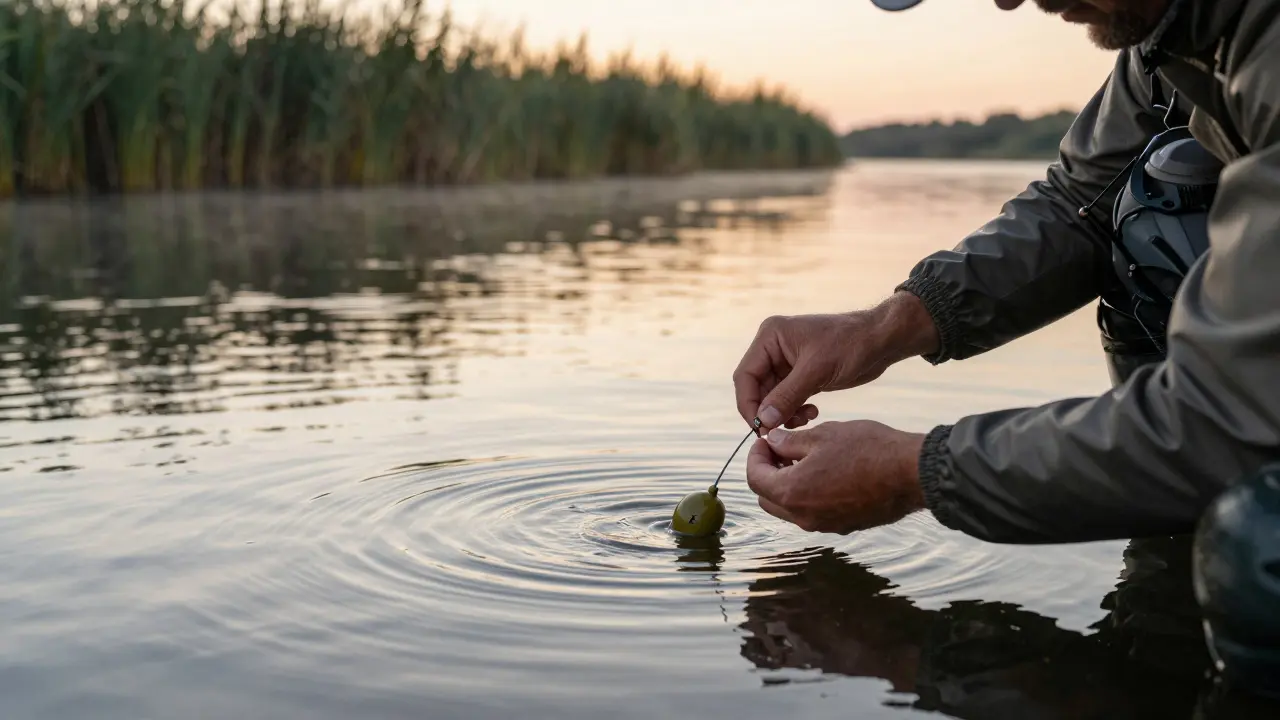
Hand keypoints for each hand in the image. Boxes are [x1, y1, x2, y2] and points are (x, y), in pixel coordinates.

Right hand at [732, 291, 937, 431]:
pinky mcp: (800, 375)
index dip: (749, 404)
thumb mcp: (817, 370)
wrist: (880, 342)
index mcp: (770, 337)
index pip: (745, 375)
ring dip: (783, 414)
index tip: (760, 427)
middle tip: (780, 432)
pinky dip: (794, 411)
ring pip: (771, 398)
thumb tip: (763, 421)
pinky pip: (786, 400)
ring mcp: (786, 363)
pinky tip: (812, 413)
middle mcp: (773, 348)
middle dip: (768, 411)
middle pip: (756, 389)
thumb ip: (787, 396)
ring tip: (805, 419)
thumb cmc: (851, 345)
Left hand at [746, 420, 926, 533]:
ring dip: (788, 485)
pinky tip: (826, 472)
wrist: (911, 473)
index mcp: (792, 492)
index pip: (754, 478)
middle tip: (782, 449)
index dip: (756, 456)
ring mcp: (824, 525)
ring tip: (805, 458)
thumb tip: (772, 441)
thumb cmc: (868, 449)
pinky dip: (809, 495)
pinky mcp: (843, 526)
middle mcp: (803, 516)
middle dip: (768, 473)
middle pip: (767, 498)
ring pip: (789, 508)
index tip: (766, 441)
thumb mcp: (822, 435)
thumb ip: (789, 442)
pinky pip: (813, 513)